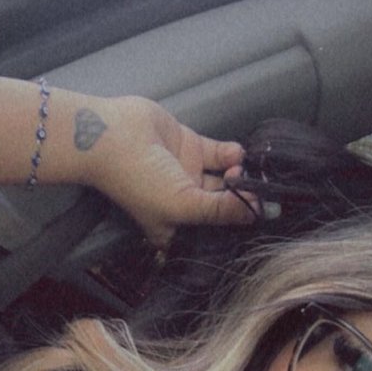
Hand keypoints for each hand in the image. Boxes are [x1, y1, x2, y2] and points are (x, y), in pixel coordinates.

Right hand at [83, 95, 257, 246]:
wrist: (113, 136)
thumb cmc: (140, 181)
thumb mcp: (183, 206)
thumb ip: (220, 210)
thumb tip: (257, 212)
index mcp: (177, 229)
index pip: (214, 234)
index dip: (235, 229)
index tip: (257, 221)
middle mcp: (184, 205)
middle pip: (224, 207)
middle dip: (242, 201)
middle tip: (258, 193)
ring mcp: (189, 175)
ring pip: (226, 180)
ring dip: (240, 176)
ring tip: (242, 172)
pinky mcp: (192, 148)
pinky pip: (221, 155)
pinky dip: (232, 154)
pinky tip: (235, 155)